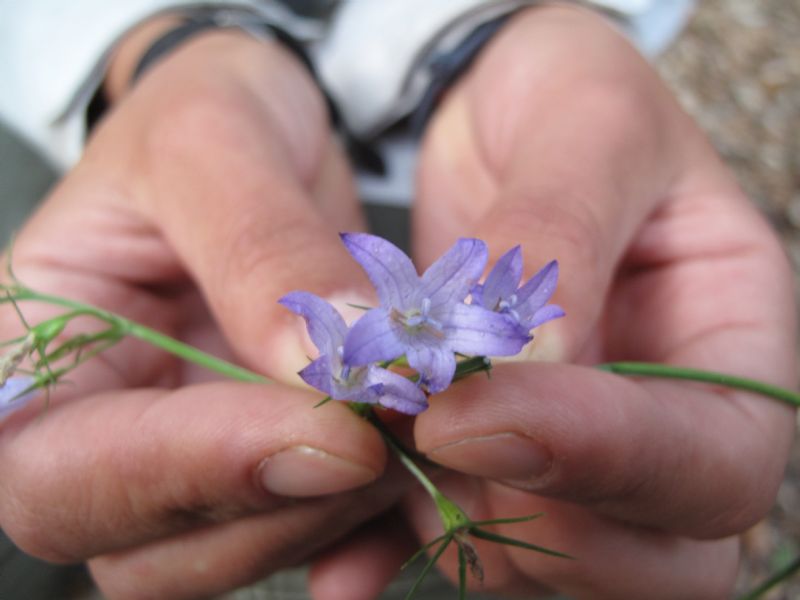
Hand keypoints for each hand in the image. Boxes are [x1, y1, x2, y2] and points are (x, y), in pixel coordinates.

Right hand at [0, 29, 403, 598]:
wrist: (260, 133)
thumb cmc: (199, 116)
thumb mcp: (211, 142)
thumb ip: (258, 251)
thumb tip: (327, 366)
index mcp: (34, 360)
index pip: (60, 473)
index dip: (188, 469)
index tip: (326, 427)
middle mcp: (102, 432)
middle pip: (146, 550)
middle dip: (275, 505)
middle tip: (382, 431)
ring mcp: (188, 459)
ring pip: (235, 555)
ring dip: (333, 511)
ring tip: (402, 420)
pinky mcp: (266, 462)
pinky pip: (309, 536)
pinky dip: (367, 528)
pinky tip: (411, 483)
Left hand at [310, 6, 795, 598]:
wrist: (505, 114)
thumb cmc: (570, 100)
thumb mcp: (587, 125)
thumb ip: (563, 237)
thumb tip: (526, 359)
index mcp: (729, 342)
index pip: (711, 461)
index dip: (601, 456)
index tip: (468, 410)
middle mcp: (664, 421)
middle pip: (650, 558)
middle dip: (538, 523)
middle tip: (428, 434)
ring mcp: (579, 451)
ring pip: (550, 559)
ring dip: (458, 520)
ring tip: (379, 432)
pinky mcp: (497, 453)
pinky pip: (460, 532)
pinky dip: (398, 544)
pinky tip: (340, 556)